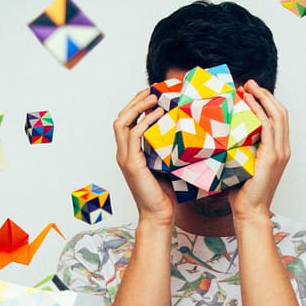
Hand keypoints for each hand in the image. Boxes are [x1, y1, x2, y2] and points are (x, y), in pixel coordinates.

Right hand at [113, 88, 174, 227]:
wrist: (159, 215)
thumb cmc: (165, 193)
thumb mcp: (167, 164)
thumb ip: (167, 148)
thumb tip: (184, 131)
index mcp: (130, 153)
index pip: (127, 122)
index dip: (136, 105)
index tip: (152, 94)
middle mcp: (124, 153)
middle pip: (120, 118)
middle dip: (135, 101)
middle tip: (151, 90)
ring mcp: (125, 158)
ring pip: (122, 123)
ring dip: (138, 107)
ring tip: (154, 98)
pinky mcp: (132, 164)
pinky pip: (134, 136)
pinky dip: (144, 122)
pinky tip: (157, 115)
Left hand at [228, 79, 290, 224]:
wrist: (250, 211)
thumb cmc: (243, 192)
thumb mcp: (242, 164)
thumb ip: (240, 148)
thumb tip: (223, 134)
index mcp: (279, 150)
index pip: (278, 118)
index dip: (266, 101)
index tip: (250, 91)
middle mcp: (283, 149)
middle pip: (281, 112)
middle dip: (265, 94)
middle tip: (249, 84)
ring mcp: (279, 152)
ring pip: (277, 116)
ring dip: (262, 98)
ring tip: (248, 88)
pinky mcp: (271, 157)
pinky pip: (268, 127)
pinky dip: (260, 112)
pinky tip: (249, 103)